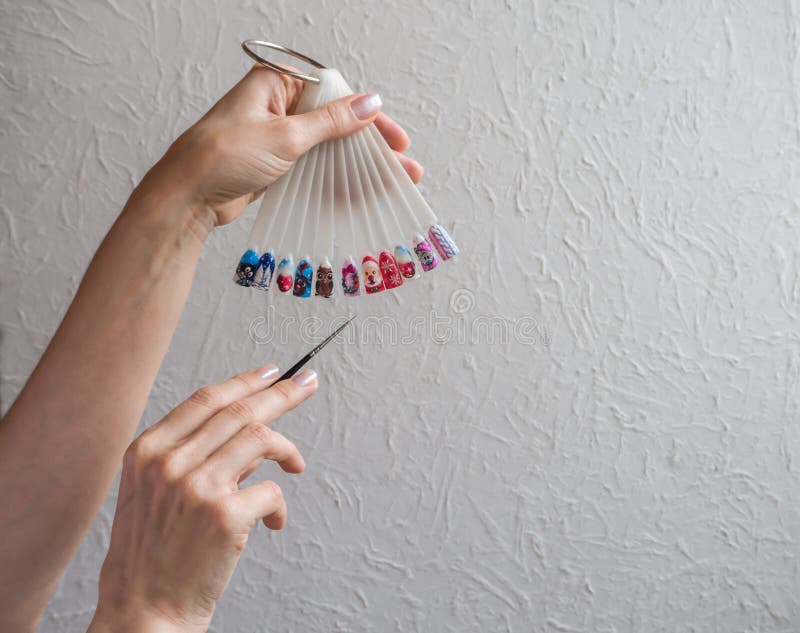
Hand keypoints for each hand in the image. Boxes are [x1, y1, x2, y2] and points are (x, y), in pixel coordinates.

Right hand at [88, 366, 317, 632]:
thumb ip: (187, 456)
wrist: (144, 612)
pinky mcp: (224, 515)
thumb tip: (244, 435)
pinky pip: (271, 491)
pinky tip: (274, 521)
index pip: (206, 400)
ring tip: (296, 466)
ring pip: (261, 439)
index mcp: (147, 451)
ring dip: (288, 451)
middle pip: (240, 410)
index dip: (245, 382)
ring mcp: (197, 486)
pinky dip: (280, 506)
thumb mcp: (149, 493)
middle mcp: (170, 462)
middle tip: (307, 384)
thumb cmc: (150, 557)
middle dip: (281, 394)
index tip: (272, 373)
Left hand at [141, 65, 422, 227]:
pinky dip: (336, 179)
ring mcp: (276, 138)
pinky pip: (314, 169)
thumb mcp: (285, 135)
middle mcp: (277, 107)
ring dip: (357, 166)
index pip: (334, 94)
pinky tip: (360, 192)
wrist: (186, 198)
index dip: (368, 115)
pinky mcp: (274, 165)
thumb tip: (368, 102)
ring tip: (389, 183)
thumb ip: (331, 122)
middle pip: (335, 122)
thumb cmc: (222, 156)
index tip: (393, 137)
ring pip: (327, 148)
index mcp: (276, 84)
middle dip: (368, 146)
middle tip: (400, 164)